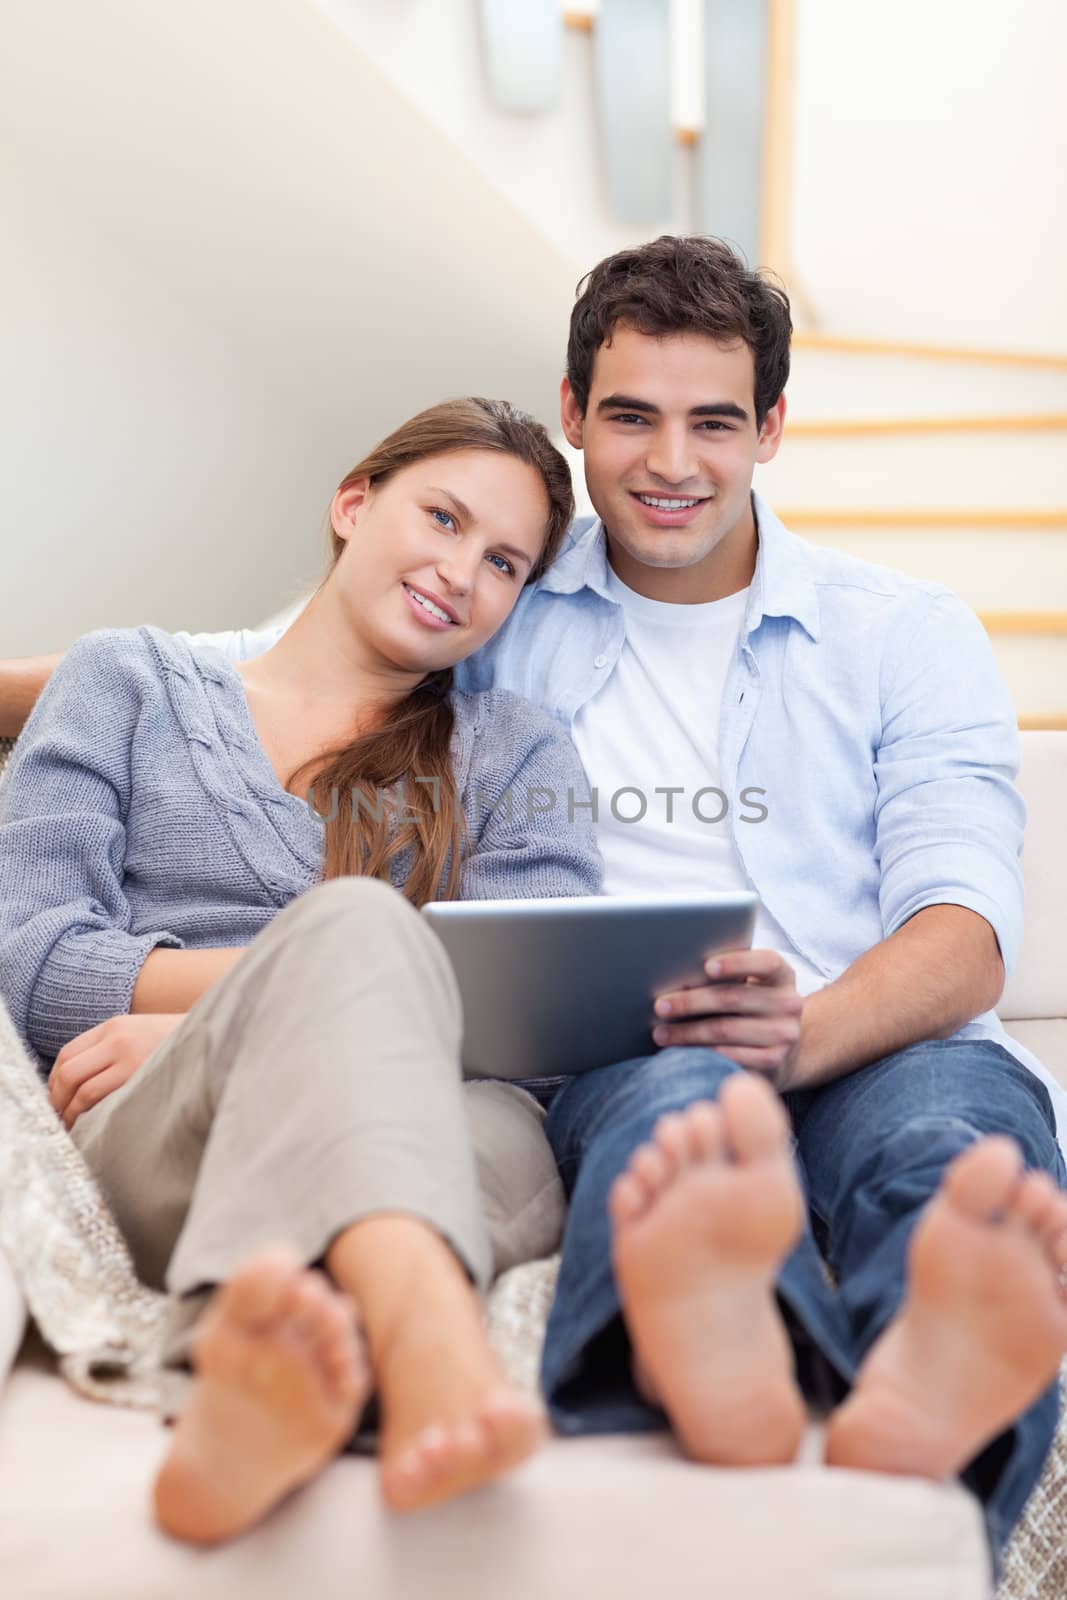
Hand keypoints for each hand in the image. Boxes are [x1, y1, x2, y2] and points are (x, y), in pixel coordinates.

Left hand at [48, 1013, 184, 1129]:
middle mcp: (116, 1037)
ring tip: (70, 1127)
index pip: (67, 1053)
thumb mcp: (144, 1034)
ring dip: (67, 1111)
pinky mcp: (137, 1073)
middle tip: (57, 1119)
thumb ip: (116, 1049)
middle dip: (55, 1099)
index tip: (56, 1100)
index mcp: (115, 1025)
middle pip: (67, 1070)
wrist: (217, 1035)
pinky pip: (96, 1096)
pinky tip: (88, 1126)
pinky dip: (84, 1114)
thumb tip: (83, 1083)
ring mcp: (126, 1055)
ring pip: (78, 1087)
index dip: (54, 1081)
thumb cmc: (181, 1045)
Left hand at [651, 949, 803, 1088]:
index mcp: (782, 976)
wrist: (781, 1048)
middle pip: (733, 998)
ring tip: (660, 1033)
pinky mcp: (774, 1062)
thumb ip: (726, 976)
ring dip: (687, 1032)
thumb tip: (676, 971)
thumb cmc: (750, 1008)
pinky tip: (680, 1053)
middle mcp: (789, 1003)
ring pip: (725, 1030)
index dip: (736, 962)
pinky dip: (701, 1054)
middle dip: (691, 1002)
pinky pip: (730, 1057)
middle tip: (660, 1006)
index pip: (766, 962)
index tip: (706, 966)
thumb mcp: (749, 985)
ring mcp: (785, 1035)